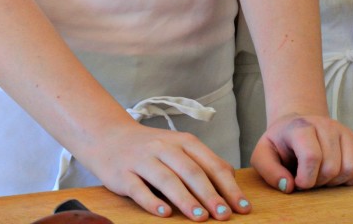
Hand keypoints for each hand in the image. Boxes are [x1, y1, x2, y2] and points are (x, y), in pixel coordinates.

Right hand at [91, 120, 252, 219]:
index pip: (211, 164)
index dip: (228, 187)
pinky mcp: (123, 174)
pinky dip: (152, 201)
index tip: (242, 207)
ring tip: (200, 217)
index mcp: (183, 142)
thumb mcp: (179, 147)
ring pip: (167, 179)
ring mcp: (143, 160)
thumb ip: (203, 161)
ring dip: (185, 199)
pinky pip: (138, 189)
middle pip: (191, 171)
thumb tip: (230, 179)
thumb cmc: (152, 147)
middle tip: (224, 215)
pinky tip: (164, 213)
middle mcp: (164, 148)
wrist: (110, 136)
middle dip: (210, 194)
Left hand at [250, 114, 352, 191]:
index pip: (311, 156)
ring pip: (351, 168)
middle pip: (332, 167)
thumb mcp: (264, 153)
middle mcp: (326, 125)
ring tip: (322, 176)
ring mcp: (344, 131)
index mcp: (301, 126)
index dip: (306, 179)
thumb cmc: (281, 143)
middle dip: (319, 182)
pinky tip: (338, 174)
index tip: (298, 183)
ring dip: (336, 181)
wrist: (297, 125)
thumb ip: (269, 171)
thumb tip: (288, 186)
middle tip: (309, 178)